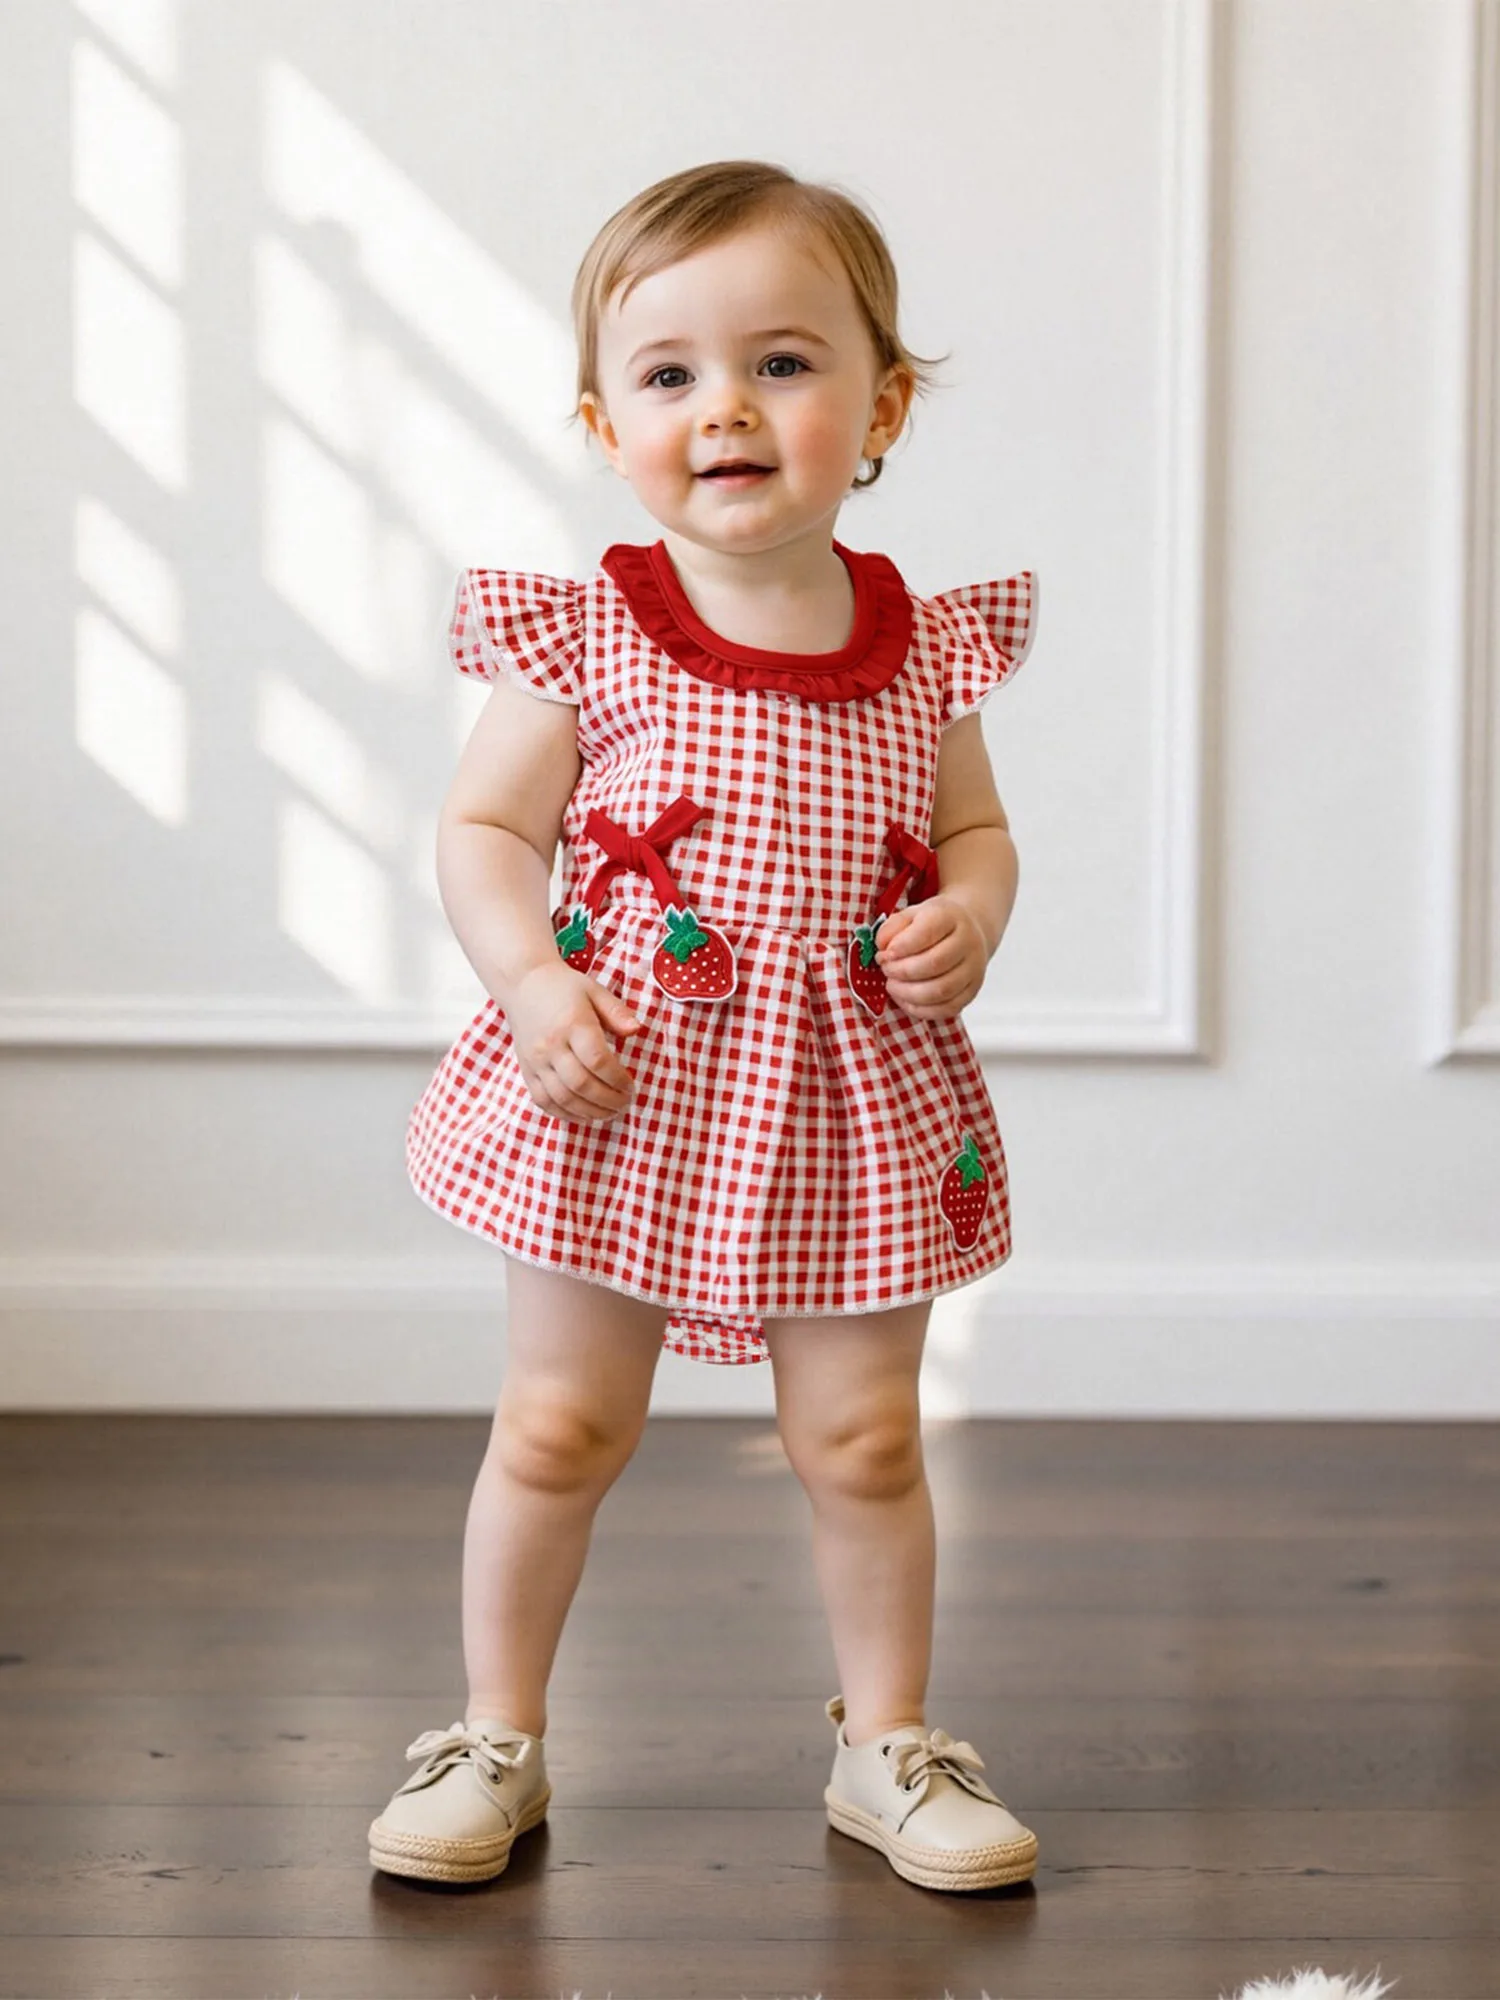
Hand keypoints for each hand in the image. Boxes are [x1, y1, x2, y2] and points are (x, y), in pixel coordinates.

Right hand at [502, 961, 642, 1121]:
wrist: (523, 984)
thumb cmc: (564, 988)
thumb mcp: (594, 991)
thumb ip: (617, 1012)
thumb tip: (636, 1030)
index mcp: (572, 1024)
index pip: (597, 1060)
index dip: (617, 1079)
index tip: (631, 1086)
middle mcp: (551, 1045)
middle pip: (580, 1084)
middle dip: (607, 1100)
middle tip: (624, 1104)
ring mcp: (536, 1060)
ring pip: (562, 1098)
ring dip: (589, 1112)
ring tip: (609, 1114)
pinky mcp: (526, 1070)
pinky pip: (543, 1101)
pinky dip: (565, 1114)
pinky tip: (584, 1115)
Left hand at [875, 894, 989, 1019]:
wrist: (966, 932)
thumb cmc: (934, 925)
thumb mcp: (911, 915)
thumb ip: (892, 927)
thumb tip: (882, 947)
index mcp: (950, 917)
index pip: (927, 932)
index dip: (901, 947)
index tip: (884, 954)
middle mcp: (967, 942)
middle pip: (934, 963)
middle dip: (902, 971)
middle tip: (886, 969)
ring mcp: (973, 969)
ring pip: (941, 990)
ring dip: (908, 993)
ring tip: (892, 985)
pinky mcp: (971, 992)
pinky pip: (947, 1009)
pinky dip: (921, 1009)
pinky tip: (905, 999)